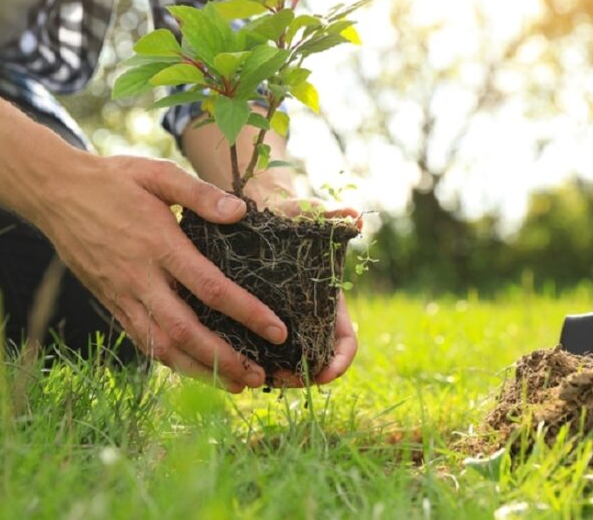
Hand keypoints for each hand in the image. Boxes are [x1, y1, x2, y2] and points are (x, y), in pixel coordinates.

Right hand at [38, 152, 288, 392]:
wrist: (55, 193)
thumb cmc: (113, 179)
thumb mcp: (157, 174)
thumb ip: (199, 193)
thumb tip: (240, 212)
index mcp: (158, 243)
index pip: (209, 287)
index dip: (246, 312)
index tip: (277, 329)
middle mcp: (139, 277)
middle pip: (185, 330)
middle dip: (225, 358)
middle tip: (260, 377)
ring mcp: (122, 295)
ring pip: (162, 346)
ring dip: (200, 370)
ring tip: (236, 385)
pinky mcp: (110, 304)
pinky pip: (142, 341)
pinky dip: (170, 361)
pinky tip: (196, 370)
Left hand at [265, 197, 360, 388]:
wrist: (263, 213)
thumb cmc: (292, 215)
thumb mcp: (310, 215)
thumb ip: (333, 216)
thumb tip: (356, 217)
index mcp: (330, 303)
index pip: (345, 342)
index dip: (341, 362)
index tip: (327, 373)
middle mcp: (311, 318)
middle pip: (316, 361)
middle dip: (303, 376)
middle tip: (281, 378)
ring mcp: (287, 322)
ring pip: (288, 362)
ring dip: (277, 374)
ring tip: (257, 374)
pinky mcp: (260, 320)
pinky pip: (262, 350)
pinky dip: (255, 361)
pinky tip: (236, 362)